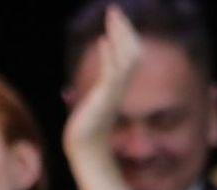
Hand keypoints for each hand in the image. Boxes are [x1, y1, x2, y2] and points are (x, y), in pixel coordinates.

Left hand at [64, 4, 140, 160]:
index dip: (124, 36)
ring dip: (118, 37)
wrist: (85, 150)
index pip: (129, 56)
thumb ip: (101, 85)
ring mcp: (113, 94)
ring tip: (112, 17)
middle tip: (115, 10)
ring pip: (124, 60)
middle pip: (131, 53)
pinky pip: (112, 76)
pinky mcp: (104, 101)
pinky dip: (109, 57)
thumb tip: (99, 78)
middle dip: (123, 31)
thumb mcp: (94, 101)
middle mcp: (119, 88)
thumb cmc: (87, 129)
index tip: (116, 18)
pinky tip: (102, 43)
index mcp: (118, 86)